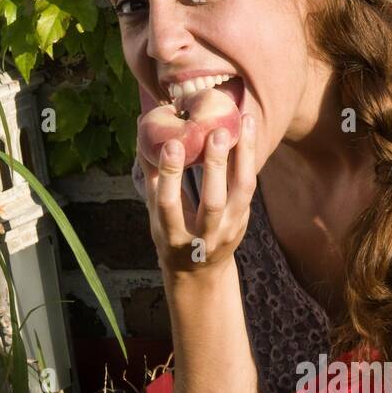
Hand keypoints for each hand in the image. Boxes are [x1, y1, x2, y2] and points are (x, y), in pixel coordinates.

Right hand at [137, 110, 256, 276]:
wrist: (200, 271)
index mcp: (172, 235)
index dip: (170, 175)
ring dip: (244, 155)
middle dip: (215, 167)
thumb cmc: (171, 233)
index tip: (172, 144)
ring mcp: (228, 230)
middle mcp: (203, 236)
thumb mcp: (155, 214)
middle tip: (217, 133)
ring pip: (241, 192)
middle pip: (213, 202)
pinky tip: (249, 129)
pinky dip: (249, 156)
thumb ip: (151, 174)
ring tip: (245, 121)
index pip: (169, 204)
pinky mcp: (244, 220)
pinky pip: (248, 186)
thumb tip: (142, 126)